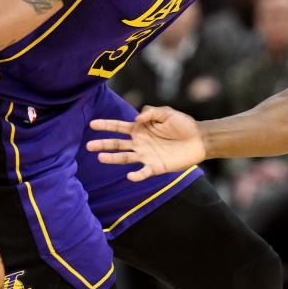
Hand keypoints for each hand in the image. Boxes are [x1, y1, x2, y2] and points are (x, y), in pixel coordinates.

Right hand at [88, 106, 204, 180]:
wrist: (199, 139)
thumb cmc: (183, 124)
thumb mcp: (167, 113)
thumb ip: (152, 113)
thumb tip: (136, 119)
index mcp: (140, 129)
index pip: (119, 127)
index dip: (106, 125)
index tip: (92, 124)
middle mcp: (140, 143)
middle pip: (117, 144)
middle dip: (103, 144)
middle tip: (89, 146)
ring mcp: (146, 156)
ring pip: (125, 158)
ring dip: (113, 158)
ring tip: (101, 158)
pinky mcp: (155, 167)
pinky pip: (143, 172)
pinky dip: (137, 176)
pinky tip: (130, 176)